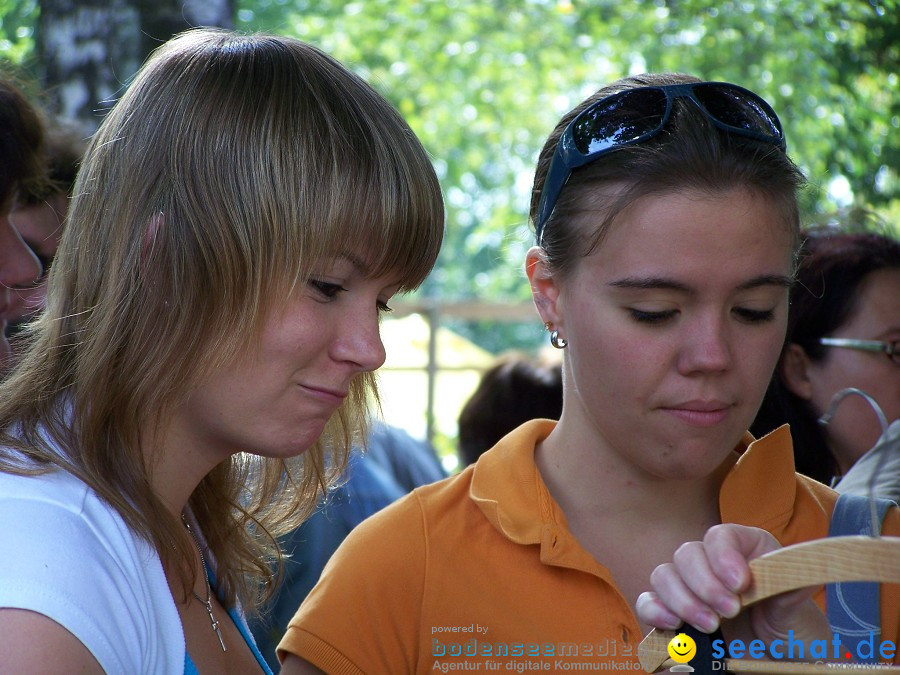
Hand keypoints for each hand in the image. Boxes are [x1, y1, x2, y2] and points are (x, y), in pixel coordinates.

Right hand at [635, 524, 830, 649]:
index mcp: (745, 550)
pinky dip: (654, 612)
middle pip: (687, 554)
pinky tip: (672, 625)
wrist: (781, 664)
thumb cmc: (794, 633)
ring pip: (664, 575)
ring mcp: (690, 588)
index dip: (723, 555)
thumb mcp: (799, 612)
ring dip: (681, 600)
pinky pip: (649, 602)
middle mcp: (712, 564)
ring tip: (710, 627)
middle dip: (703, 584)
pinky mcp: (674, 613)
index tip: (740, 584)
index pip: (721, 536)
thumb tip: (802, 568)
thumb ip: (792, 589)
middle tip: (728, 612)